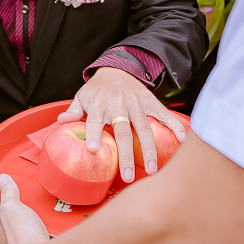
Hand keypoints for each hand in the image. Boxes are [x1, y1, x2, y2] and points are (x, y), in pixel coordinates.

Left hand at [0, 174, 53, 243]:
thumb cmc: (21, 239)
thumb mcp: (10, 207)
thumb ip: (7, 193)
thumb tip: (2, 179)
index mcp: (1, 240)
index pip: (4, 222)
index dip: (12, 211)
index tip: (21, 202)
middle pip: (23, 230)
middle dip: (31, 220)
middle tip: (40, 210)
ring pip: (38, 238)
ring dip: (45, 229)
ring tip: (54, 219)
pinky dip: (57, 237)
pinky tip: (61, 231)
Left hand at [58, 67, 185, 182]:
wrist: (117, 68)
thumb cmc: (98, 89)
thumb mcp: (82, 96)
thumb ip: (73, 110)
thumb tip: (60, 122)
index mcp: (100, 105)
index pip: (95, 121)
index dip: (94, 134)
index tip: (93, 150)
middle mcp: (119, 105)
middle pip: (123, 131)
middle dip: (126, 154)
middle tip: (128, 175)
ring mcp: (137, 104)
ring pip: (144, 128)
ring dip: (149, 150)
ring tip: (152, 169)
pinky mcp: (150, 102)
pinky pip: (163, 115)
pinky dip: (173, 126)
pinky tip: (182, 139)